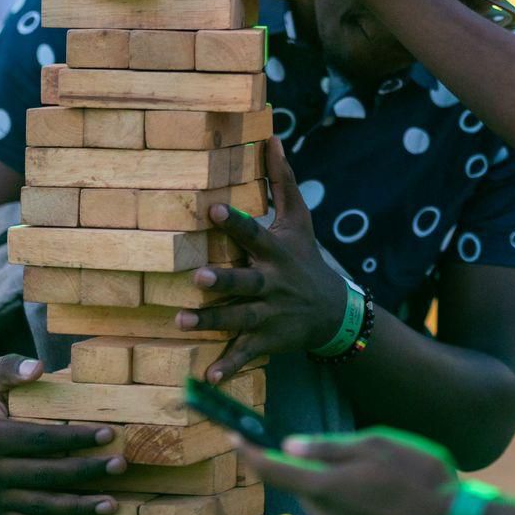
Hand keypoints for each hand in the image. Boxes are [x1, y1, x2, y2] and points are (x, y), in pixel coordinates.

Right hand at [0, 354, 128, 514]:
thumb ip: (12, 367)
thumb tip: (38, 368)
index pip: (39, 439)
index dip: (75, 438)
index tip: (109, 433)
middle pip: (45, 474)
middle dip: (86, 471)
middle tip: (121, 465)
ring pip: (41, 506)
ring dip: (78, 507)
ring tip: (113, 503)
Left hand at [176, 137, 346, 379]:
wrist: (333, 311)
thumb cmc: (305, 257)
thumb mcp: (299, 220)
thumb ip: (283, 181)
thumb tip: (272, 137)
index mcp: (276, 252)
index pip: (254, 234)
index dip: (235, 222)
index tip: (213, 209)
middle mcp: (272, 283)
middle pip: (246, 281)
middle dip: (222, 280)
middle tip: (196, 276)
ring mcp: (270, 314)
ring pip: (238, 318)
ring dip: (211, 321)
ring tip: (181, 321)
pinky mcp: (267, 340)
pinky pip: (245, 354)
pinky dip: (228, 366)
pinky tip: (206, 376)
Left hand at [237, 428, 457, 514]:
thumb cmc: (419, 475)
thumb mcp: (376, 444)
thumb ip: (330, 447)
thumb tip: (290, 445)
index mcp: (327, 487)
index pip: (274, 471)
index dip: (251, 454)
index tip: (236, 440)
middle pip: (311, 491)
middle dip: (324, 476)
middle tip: (366, 464)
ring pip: (334, 513)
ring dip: (349, 499)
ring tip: (391, 489)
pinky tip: (397, 514)